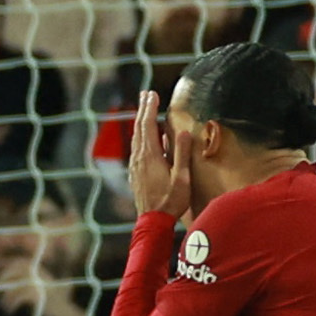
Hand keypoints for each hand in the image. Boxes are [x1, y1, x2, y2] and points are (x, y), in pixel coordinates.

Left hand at [125, 85, 186, 217]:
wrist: (152, 221)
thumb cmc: (171, 201)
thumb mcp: (181, 178)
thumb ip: (181, 154)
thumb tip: (181, 132)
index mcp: (150, 156)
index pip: (149, 126)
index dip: (150, 108)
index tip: (153, 93)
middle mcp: (139, 158)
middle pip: (139, 128)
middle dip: (143, 109)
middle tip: (146, 94)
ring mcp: (135, 166)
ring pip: (136, 138)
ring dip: (140, 121)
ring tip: (144, 109)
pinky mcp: (135, 173)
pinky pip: (136, 148)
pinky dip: (139, 136)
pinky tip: (144, 137)